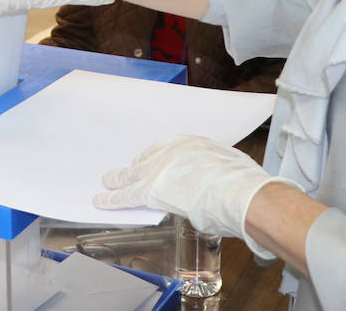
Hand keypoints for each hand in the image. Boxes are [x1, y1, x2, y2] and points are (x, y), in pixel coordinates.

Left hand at [94, 135, 301, 259]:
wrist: (240, 193)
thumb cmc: (244, 184)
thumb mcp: (229, 166)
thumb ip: (216, 171)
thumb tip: (218, 181)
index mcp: (192, 144)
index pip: (167, 149)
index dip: (156, 158)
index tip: (151, 161)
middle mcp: (171, 152)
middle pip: (147, 159)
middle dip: (137, 167)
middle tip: (127, 171)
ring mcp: (159, 169)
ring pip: (133, 175)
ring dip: (119, 179)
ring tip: (107, 181)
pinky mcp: (151, 190)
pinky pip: (126, 195)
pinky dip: (112, 199)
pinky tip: (101, 201)